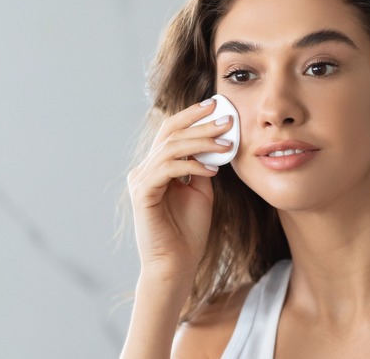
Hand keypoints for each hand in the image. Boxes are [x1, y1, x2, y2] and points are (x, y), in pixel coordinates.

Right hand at [127, 98, 232, 290]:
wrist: (177, 264)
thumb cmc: (189, 231)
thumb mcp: (202, 191)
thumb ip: (203, 166)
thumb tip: (217, 142)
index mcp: (158, 166)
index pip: (172, 131)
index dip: (192, 115)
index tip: (217, 105)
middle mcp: (145, 169)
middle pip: (170, 132)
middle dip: (200, 122)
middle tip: (227, 118)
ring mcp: (142, 180)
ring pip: (170, 148)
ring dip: (201, 142)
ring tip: (227, 143)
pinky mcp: (143, 194)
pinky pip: (167, 169)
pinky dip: (191, 165)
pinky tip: (211, 170)